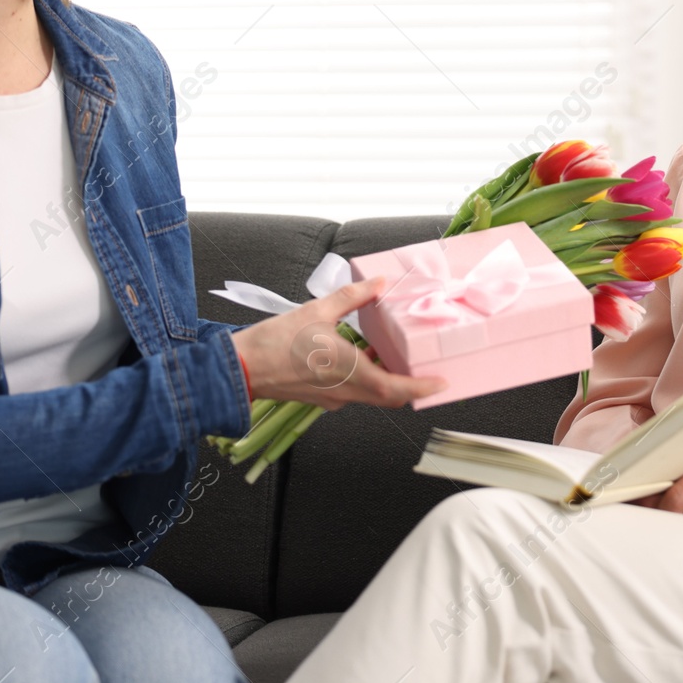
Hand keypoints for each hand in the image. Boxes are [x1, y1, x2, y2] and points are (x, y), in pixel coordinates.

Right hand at [231, 277, 447, 409]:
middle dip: (411, 385)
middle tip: (427, 370)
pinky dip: (367, 378)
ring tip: (397, 356)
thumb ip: (352, 298)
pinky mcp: (322, 398)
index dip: (421, 387)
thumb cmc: (274, 343)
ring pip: (372, 395)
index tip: (440, 384)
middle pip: (389, 396)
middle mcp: (345, 391)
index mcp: (348, 371)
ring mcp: (333, 398)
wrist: (241, 368)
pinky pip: (354, 392)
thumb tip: (377, 284)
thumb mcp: (317, 311)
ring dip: (388, 380)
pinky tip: (363, 356)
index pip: (395, 389)